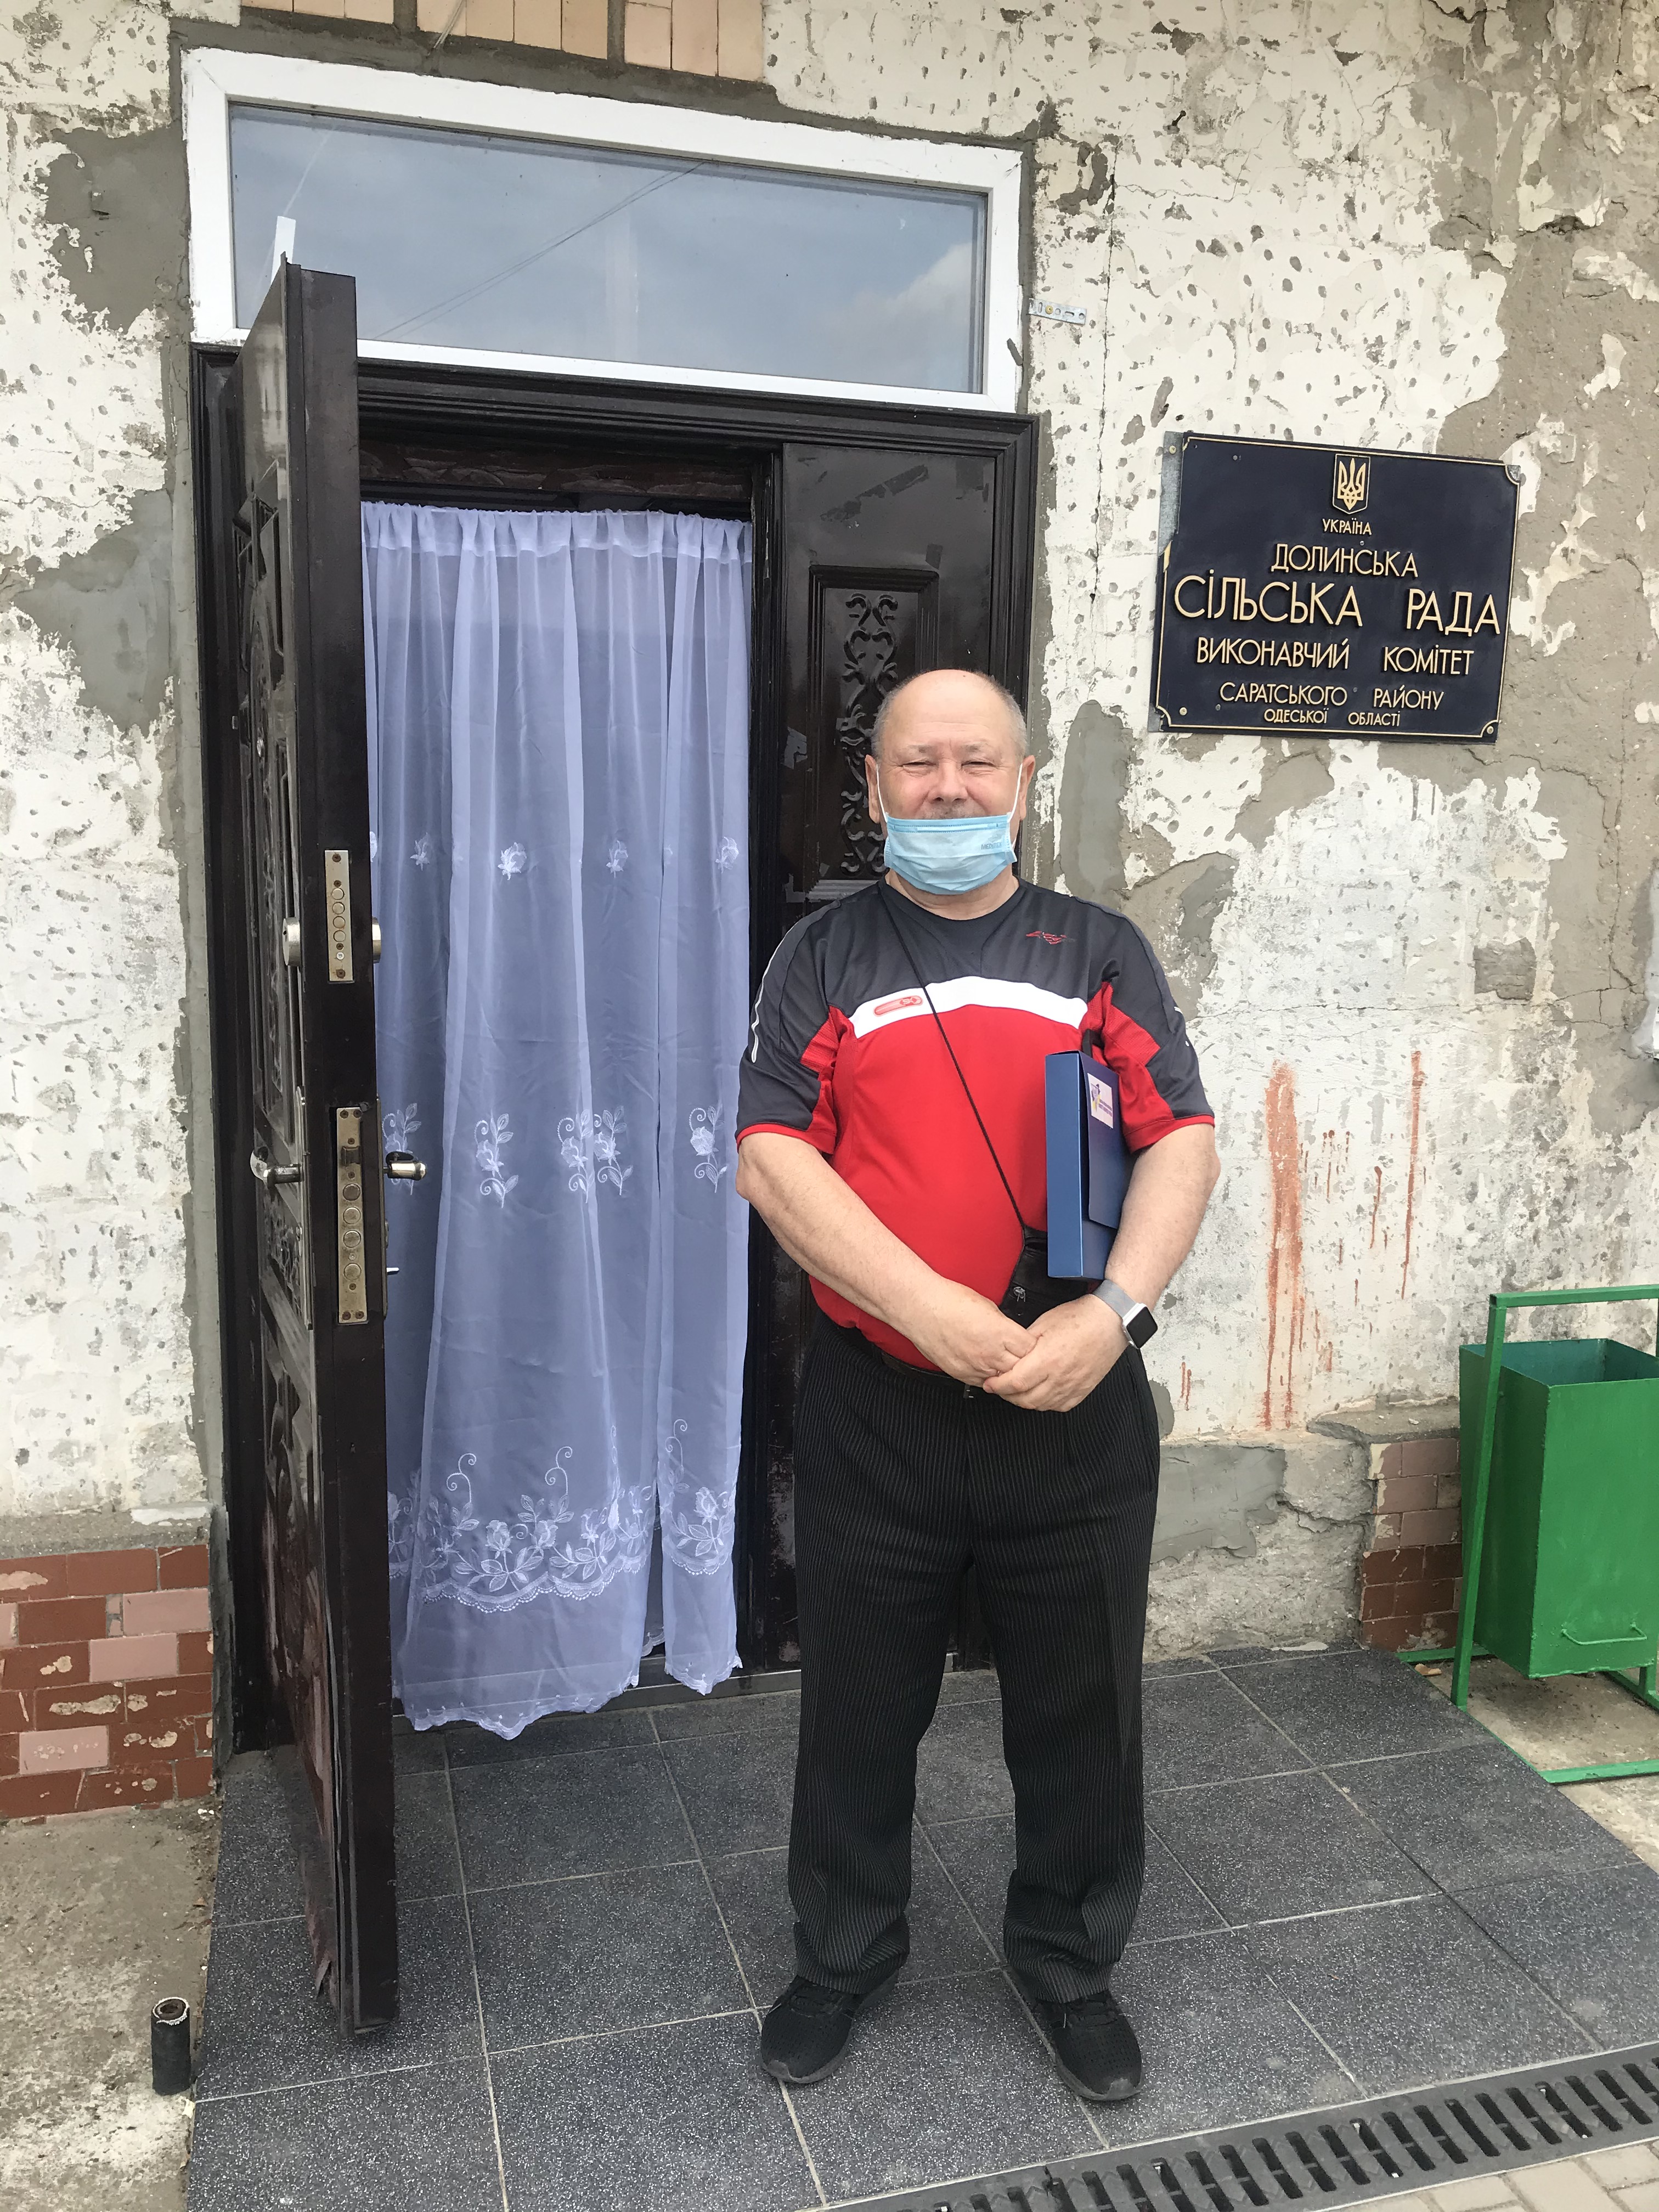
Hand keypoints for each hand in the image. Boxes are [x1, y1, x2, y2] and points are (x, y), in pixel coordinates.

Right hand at [903, 1278, 1033, 1385]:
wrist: (921, 1308)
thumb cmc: (950, 1301)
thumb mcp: (989, 1306)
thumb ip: (1005, 1326)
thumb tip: (1013, 1334)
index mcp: (1000, 1333)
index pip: (1031, 1349)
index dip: (1034, 1346)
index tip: (1033, 1343)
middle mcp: (990, 1354)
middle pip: (1021, 1368)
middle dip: (1024, 1362)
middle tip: (1022, 1355)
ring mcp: (975, 1367)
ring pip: (1003, 1380)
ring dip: (1007, 1372)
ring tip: (1004, 1361)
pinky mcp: (961, 1374)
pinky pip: (984, 1383)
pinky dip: (988, 1376)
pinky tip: (986, 1365)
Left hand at [982, 1294, 1125, 1411]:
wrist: (1109, 1321)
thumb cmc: (1080, 1318)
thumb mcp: (1044, 1323)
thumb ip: (1023, 1342)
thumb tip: (1008, 1353)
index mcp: (1047, 1360)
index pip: (1015, 1382)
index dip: (998, 1385)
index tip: (990, 1383)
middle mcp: (1060, 1377)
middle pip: (1025, 1399)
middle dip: (1007, 1395)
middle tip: (1000, 1387)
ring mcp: (1072, 1386)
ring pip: (1041, 1406)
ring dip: (1024, 1401)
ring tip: (1017, 1390)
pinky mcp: (1082, 1390)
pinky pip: (1059, 1406)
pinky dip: (1045, 1404)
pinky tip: (1039, 1394)